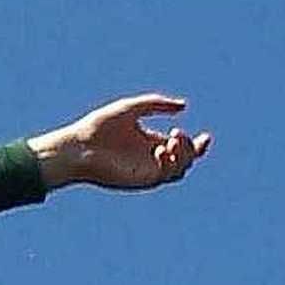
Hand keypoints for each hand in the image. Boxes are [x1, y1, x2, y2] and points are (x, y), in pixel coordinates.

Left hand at [33, 93, 208, 191]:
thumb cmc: (99, 127)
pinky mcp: (141, 180)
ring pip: (180, 170)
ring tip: (170, 140)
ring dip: (182, 155)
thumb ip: (157, 104)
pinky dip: (169, 163)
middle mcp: (152, 158)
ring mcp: (147, 170)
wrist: (78, 146)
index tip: (206, 136)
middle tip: (177, 134)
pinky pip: (165, 176)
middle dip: (190, 148)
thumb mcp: (131, 108)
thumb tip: (184, 107)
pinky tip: (159, 150)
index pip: (181, 146)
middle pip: (186, 160)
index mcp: (150, 141)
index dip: (197, 144)